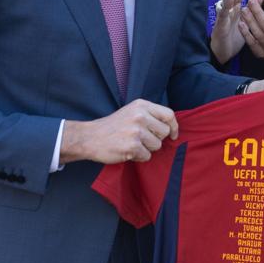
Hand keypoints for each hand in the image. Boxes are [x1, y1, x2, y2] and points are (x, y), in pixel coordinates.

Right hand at [59, 99, 178, 163]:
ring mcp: (136, 131)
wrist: (89, 137)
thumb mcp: (131, 112)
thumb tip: (171, 128)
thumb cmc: (113, 127)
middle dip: (156, 139)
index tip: (173, 135)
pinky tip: (127, 151)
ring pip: (157, 146)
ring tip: (132, 144)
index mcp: (141, 105)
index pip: (169, 115)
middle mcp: (140, 116)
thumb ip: (150, 116)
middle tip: (141, 139)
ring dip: (146, 149)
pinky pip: (147, 156)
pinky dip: (138, 157)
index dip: (174, 126)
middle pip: (165, 132)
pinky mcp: (132, 146)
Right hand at [210, 0, 256, 63]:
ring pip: (228, 1)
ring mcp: (224, 16)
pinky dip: (225, 6)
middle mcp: (229, 10)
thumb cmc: (233, 37)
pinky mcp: (220, 25)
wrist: (222, 53)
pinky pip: (222, 14)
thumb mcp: (245, 23)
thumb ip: (251, 11)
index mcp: (236, 9)